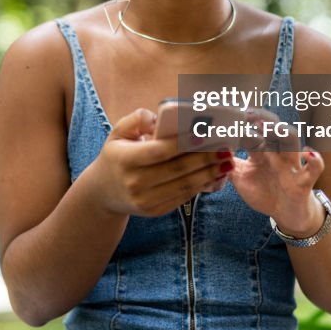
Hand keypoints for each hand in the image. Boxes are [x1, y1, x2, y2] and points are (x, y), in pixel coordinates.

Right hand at [88, 108, 233, 217]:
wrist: (103, 192)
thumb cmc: (116, 154)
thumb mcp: (118, 132)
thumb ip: (136, 119)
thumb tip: (158, 118)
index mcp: (125, 159)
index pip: (160, 151)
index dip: (184, 143)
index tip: (205, 134)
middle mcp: (134, 182)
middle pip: (177, 169)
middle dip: (205, 157)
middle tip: (225, 146)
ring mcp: (145, 200)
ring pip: (184, 185)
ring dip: (209, 173)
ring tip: (227, 160)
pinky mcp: (155, 210)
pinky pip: (183, 197)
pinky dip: (202, 185)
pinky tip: (216, 174)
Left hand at [227, 112, 325, 235]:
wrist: (286, 214)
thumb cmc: (264, 192)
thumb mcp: (240, 178)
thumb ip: (225, 164)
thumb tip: (206, 150)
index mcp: (260, 150)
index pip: (252, 129)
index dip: (242, 122)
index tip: (228, 114)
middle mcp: (276, 152)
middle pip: (273, 126)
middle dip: (261, 118)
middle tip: (246, 114)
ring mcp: (291, 164)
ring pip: (292, 140)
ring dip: (281, 131)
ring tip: (268, 128)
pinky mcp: (304, 182)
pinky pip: (314, 168)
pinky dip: (315, 160)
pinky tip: (308, 154)